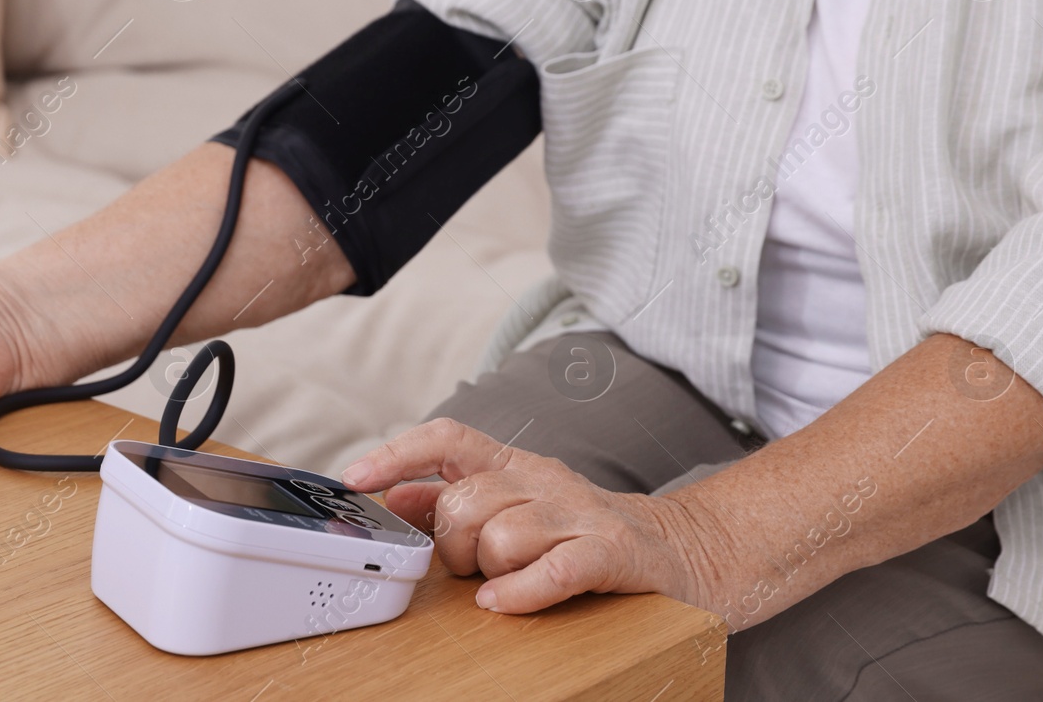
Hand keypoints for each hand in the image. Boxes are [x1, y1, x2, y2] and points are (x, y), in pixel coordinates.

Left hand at [341, 418, 719, 614]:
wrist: (686, 551)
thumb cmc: (587, 533)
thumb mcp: (517, 505)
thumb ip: (454, 498)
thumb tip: (394, 495)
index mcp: (517, 464)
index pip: (447, 439)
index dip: (397, 454)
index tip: (355, 479)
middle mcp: (545, 479)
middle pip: (467, 501)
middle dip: (453, 545)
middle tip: (474, 567)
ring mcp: (580, 515)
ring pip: (502, 534)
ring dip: (491, 570)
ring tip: (506, 584)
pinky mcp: (611, 553)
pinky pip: (552, 567)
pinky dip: (521, 589)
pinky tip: (505, 602)